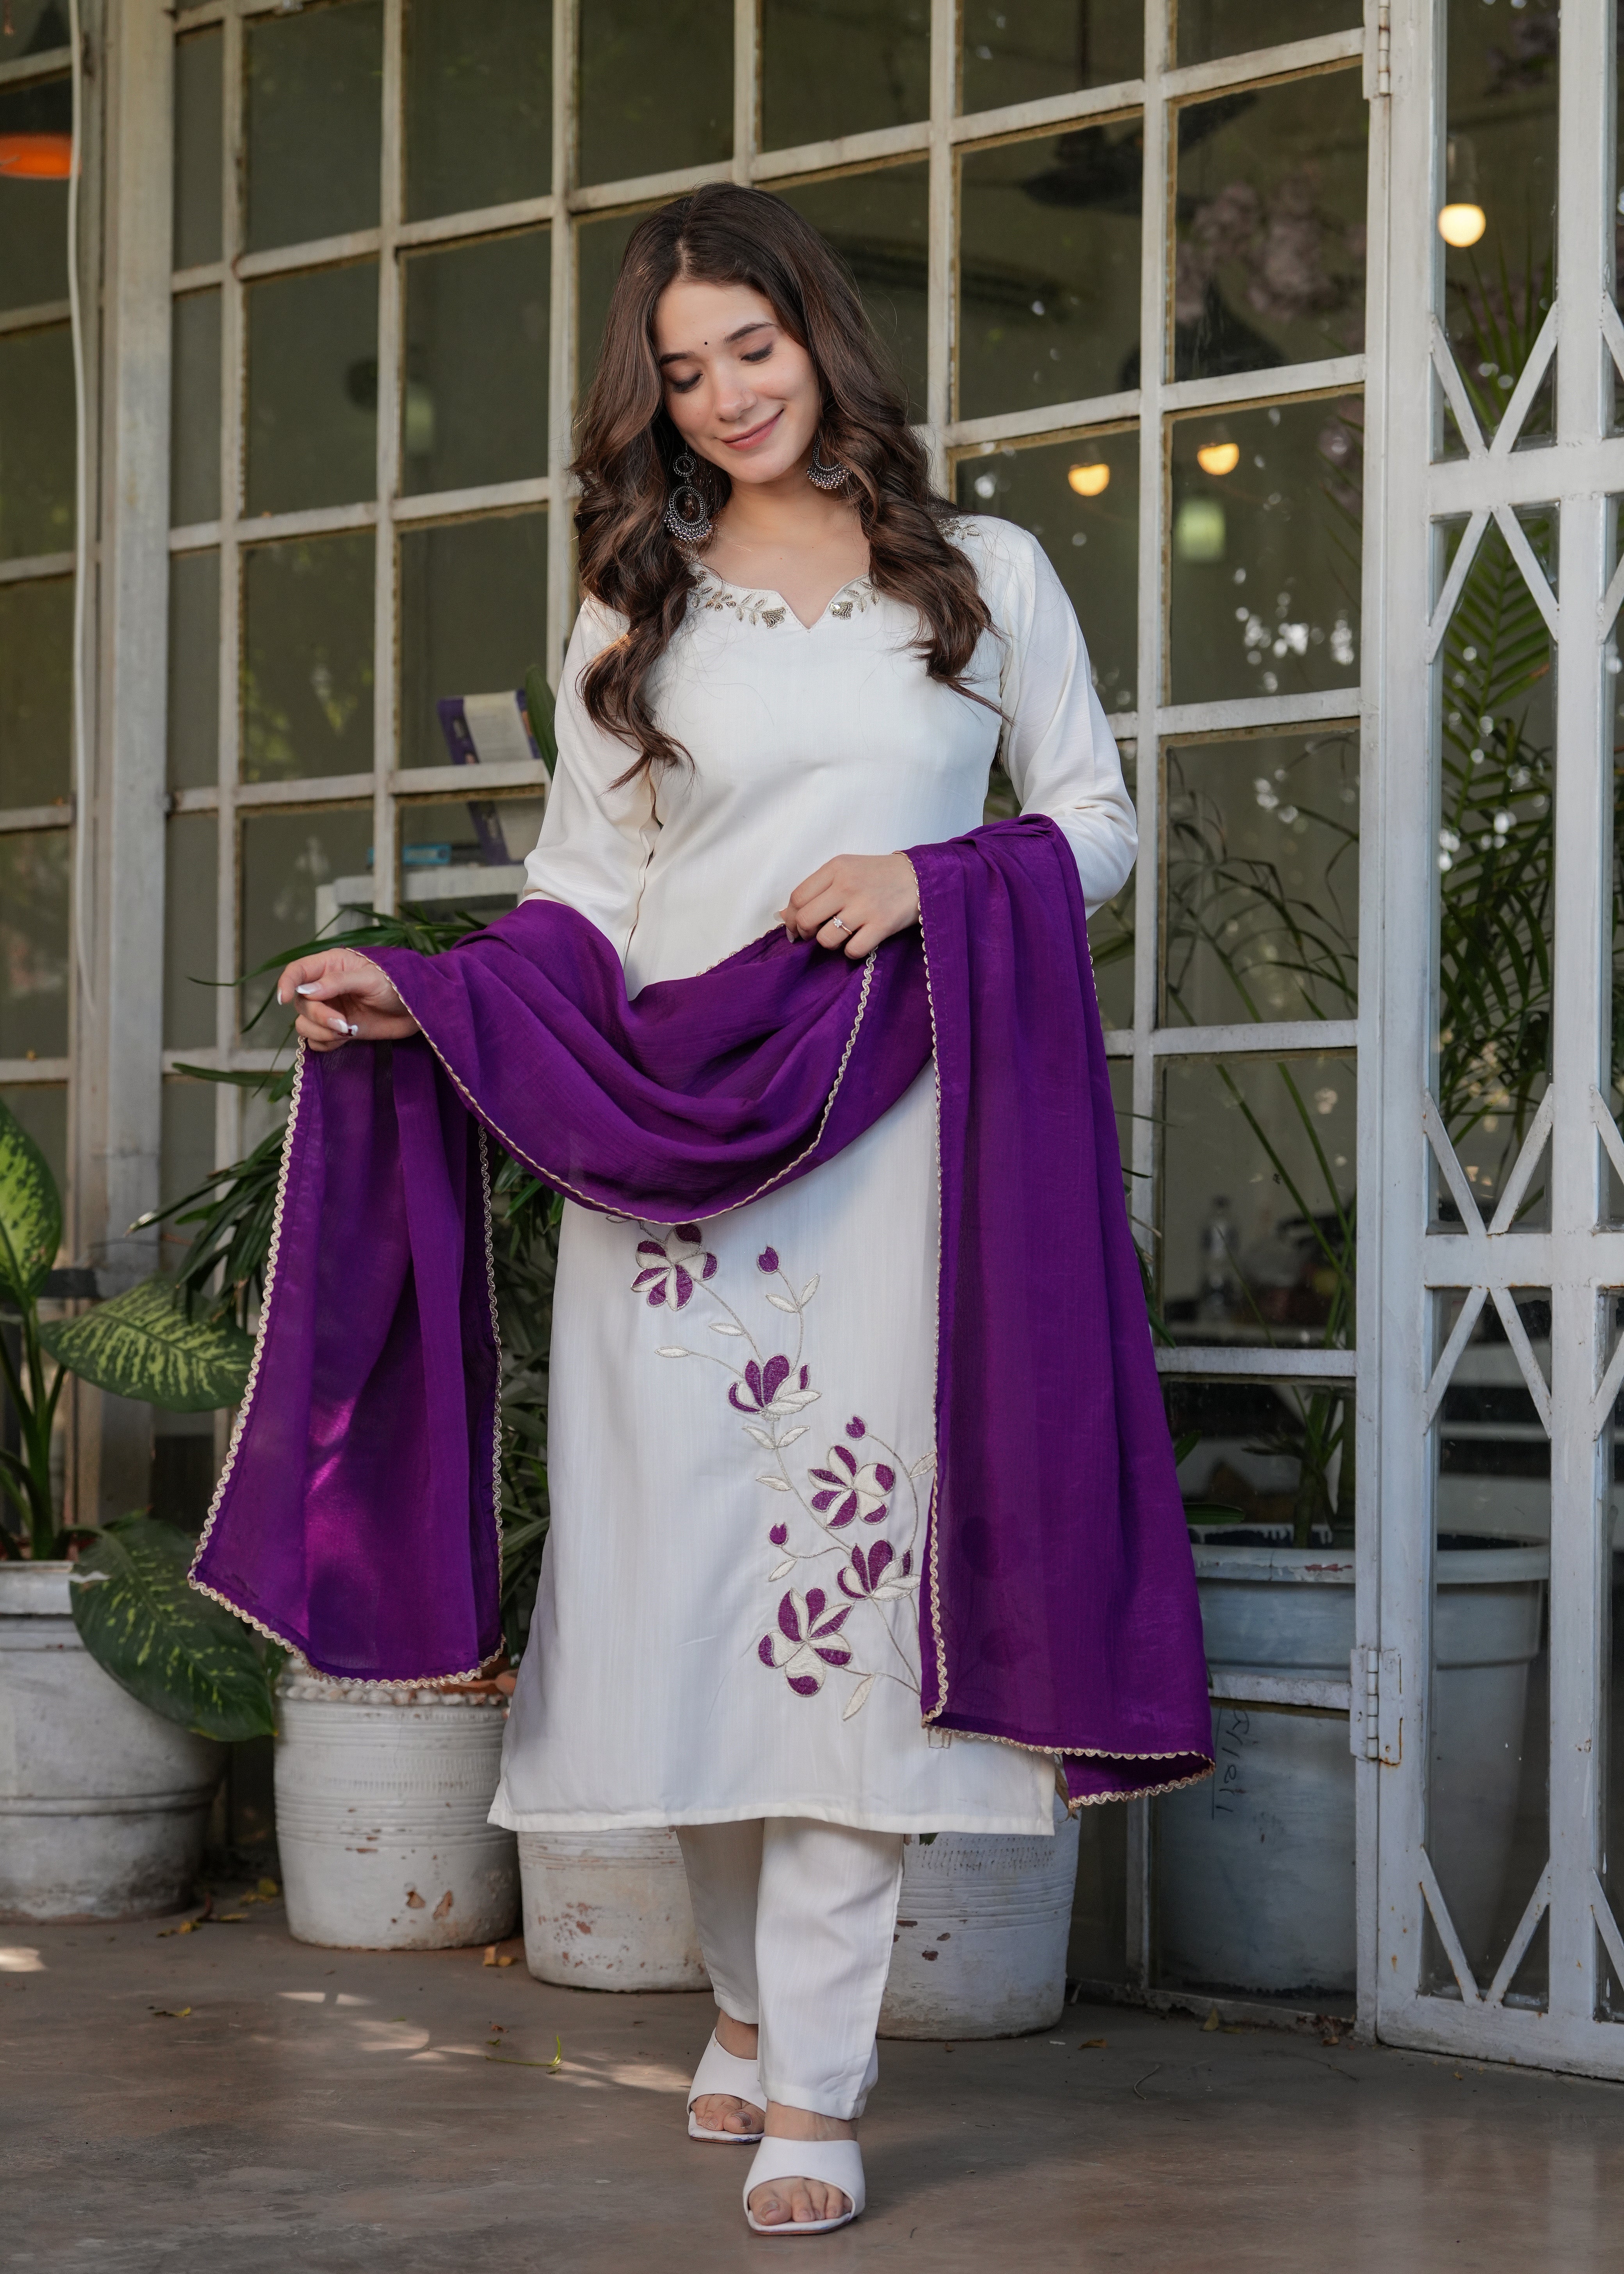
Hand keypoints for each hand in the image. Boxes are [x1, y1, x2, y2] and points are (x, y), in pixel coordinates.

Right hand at [276, 948, 420, 1053]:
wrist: (420, 1012)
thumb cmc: (400, 986)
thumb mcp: (371, 979)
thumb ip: (337, 982)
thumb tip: (306, 990)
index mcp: (331, 965)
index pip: (297, 971)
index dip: (286, 983)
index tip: (285, 998)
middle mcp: (326, 988)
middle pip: (300, 1003)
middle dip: (319, 1016)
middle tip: (344, 1024)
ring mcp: (331, 1010)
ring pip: (304, 1024)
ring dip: (321, 1032)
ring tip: (348, 1031)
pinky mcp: (338, 1030)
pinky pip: (316, 1041)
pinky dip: (326, 1044)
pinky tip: (346, 1039)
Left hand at [780, 853, 919, 958]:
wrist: (920, 876)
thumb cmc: (878, 875)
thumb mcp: (846, 870)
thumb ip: (817, 888)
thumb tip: (785, 916)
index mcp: (835, 868)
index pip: (797, 897)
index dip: (791, 917)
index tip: (796, 927)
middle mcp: (847, 885)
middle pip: (806, 919)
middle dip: (805, 933)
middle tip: (813, 935)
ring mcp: (865, 906)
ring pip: (826, 938)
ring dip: (829, 944)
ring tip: (840, 936)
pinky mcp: (882, 925)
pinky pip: (852, 950)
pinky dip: (851, 952)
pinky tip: (858, 942)